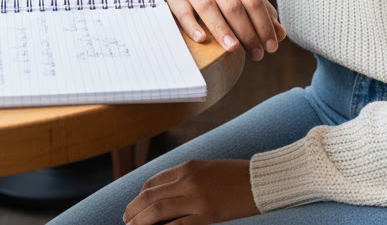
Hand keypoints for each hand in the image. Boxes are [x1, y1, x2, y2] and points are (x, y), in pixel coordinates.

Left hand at [123, 159, 257, 224]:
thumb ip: (186, 178)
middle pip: (151, 196)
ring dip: (141, 221)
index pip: (153, 182)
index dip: (139, 196)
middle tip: (126, 220)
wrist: (260, 180)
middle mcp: (187, 180)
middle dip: (134, 209)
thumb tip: (167, 191)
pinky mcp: (207, 214)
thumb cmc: (235, 175)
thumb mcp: (206, 169)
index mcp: (187, 167)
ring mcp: (196, 197)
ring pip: (158, 211)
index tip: (134, 206)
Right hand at [163, 0, 285, 60]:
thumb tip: (280, 34)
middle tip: (257, 55)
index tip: (271, 47)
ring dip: (222, 29)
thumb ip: (262, 9)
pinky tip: (202, 39)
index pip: (253, 0)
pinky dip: (193, 26)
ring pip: (208, 7)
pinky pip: (184, 12)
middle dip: (247, 33)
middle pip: (233, 6)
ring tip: (234, 49)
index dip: (264, 25)